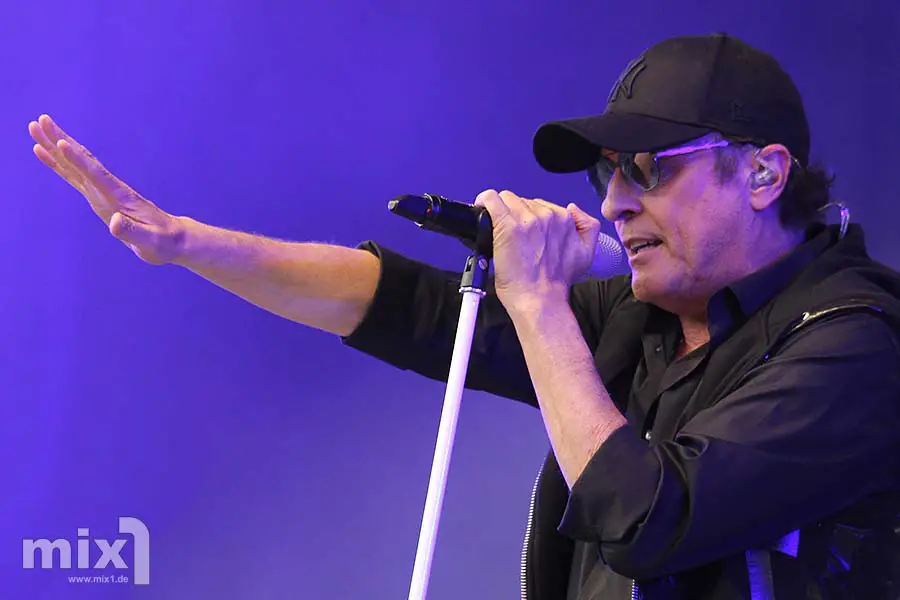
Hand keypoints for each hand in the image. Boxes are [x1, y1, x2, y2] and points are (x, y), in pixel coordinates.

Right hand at [29, 114, 183, 264]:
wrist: (172, 237)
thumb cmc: (161, 240)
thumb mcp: (149, 241)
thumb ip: (131, 231)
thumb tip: (113, 222)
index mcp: (119, 196)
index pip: (95, 175)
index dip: (78, 160)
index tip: (61, 142)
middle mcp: (109, 189)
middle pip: (81, 161)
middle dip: (60, 141)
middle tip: (40, 121)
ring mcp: (103, 191)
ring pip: (75, 165)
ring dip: (55, 146)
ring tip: (36, 128)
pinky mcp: (99, 197)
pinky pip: (76, 176)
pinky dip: (60, 164)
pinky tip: (46, 153)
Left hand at [474, 189, 600, 312]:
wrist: (540, 300)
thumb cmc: (555, 282)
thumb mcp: (586, 254)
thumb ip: (587, 227)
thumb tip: (573, 209)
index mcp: (564, 219)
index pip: (540, 204)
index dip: (531, 218)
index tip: (528, 233)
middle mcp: (547, 215)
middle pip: (522, 201)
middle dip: (517, 215)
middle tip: (516, 238)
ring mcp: (526, 219)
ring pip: (507, 200)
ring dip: (503, 213)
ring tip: (504, 235)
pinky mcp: (507, 225)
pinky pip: (491, 199)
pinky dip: (485, 202)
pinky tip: (483, 210)